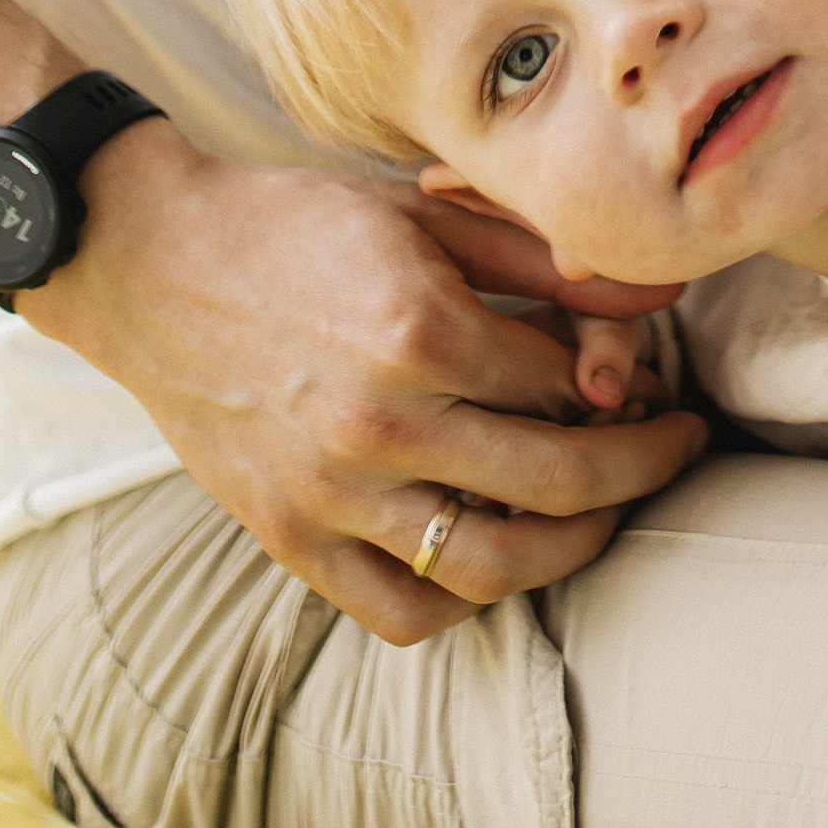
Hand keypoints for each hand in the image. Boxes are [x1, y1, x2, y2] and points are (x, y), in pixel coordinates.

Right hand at [24, 120, 704, 643]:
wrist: (153, 264)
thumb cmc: (298, 225)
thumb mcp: (428, 215)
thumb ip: (546, 259)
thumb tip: (664, 289)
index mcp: (422, 334)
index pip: (571, 386)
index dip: (629, 381)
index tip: (648, 372)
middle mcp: (382, 427)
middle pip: (558, 483)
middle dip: (640, 467)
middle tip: (675, 443)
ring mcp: (334, 497)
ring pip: (495, 566)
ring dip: (576, 547)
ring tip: (606, 509)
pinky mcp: (292, 540)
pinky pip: (403, 612)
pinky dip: (466, 601)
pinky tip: (500, 552)